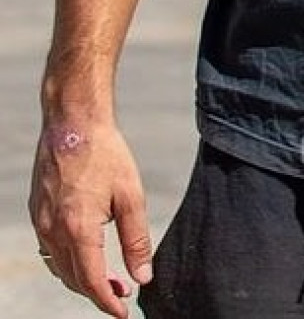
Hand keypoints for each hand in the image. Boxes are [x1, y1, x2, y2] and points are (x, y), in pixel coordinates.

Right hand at [29, 121, 153, 317]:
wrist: (73, 124)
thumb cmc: (106, 155)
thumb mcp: (131, 195)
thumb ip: (136, 238)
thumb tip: (143, 275)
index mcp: (78, 229)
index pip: (91, 281)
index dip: (108, 301)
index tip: (124, 314)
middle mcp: (54, 231)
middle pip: (74, 279)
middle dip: (98, 292)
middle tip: (125, 293)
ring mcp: (41, 224)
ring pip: (60, 268)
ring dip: (83, 279)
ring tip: (111, 278)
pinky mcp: (38, 214)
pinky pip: (51, 251)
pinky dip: (68, 262)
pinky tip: (87, 255)